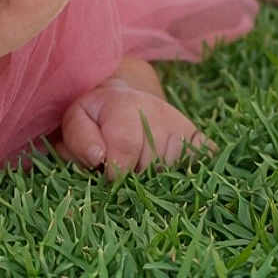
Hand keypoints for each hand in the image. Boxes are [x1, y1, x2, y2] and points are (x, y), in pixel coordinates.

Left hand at [57, 78, 215, 180]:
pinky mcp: (197, 136)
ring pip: (172, 168)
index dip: (115, 169)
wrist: (123, 101)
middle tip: (122, 167)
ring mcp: (181, 124)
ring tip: (139, 164)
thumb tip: (98, 157)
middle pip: (151, 162)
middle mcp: (158, 111)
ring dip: (154, 176)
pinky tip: (166, 169)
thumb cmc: (95, 119)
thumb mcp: (76, 122)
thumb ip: (79, 140)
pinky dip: (186, 172)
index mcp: (125, 105)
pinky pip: (200, 161)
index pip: (126, 145)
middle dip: (132, 174)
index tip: (107, 176)